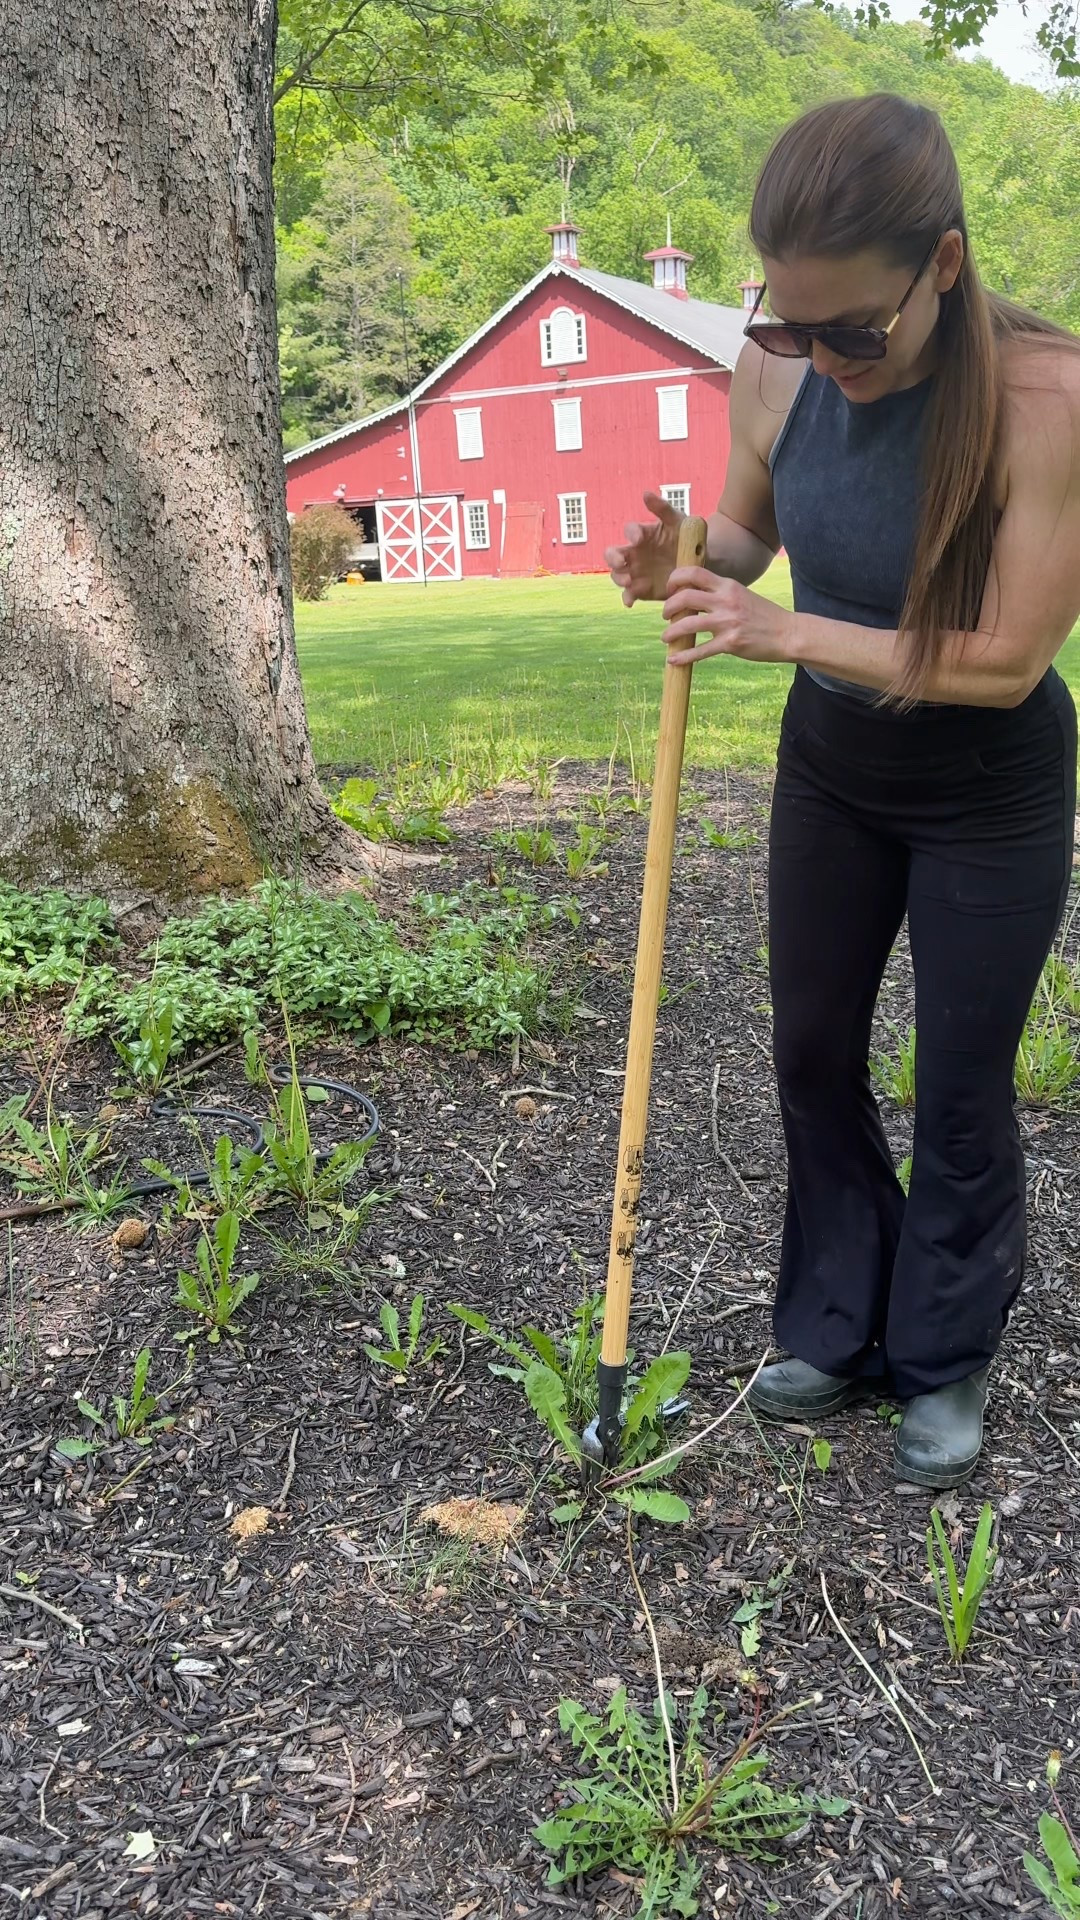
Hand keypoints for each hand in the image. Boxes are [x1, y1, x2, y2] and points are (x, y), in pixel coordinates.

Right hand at [605, 490, 683, 604]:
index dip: (631, 534)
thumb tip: (645, 494)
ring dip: (619, 578)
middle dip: (613, 559)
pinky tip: (630, 602)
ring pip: (617, 575)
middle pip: (612, 555)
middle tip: (622, 563)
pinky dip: (626, 598)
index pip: (629, 531)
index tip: (639, 538)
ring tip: (628, 581)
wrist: (699, 563)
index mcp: (642, 535)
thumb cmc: (686, 538)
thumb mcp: (678, 521)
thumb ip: (662, 508)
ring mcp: (635, 572)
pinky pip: (629, 594)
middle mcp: (634, 553)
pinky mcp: (641, 589)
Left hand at [661, 569, 795, 666]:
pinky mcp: (730, 643)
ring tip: (666, 637)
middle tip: (666, 615)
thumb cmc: (764, 615)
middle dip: (668, 607)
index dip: (675, 579)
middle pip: (685, 597)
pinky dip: (683, 656)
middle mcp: (726, 601)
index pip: (694, 573)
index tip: (670, 590)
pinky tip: (673, 660)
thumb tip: (695, 597)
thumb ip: (720, 593)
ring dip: (671, 632)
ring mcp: (728, 622)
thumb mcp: (742, 595)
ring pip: (688, 624)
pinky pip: (700, 650)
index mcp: (728, 586)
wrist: (788, 633)